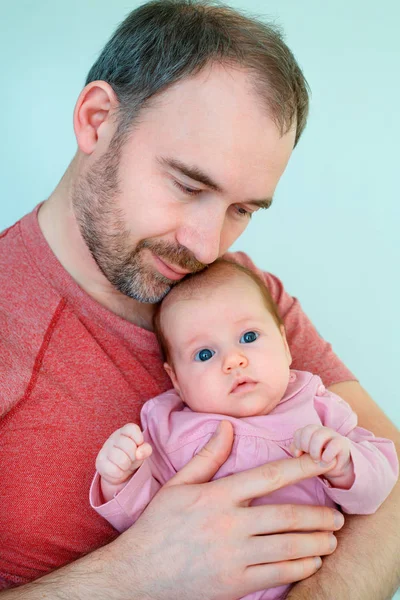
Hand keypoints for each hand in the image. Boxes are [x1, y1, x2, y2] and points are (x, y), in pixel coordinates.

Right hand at [96, 423, 151, 492]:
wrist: (119, 471)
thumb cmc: (132, 456)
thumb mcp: (142, 451)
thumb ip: (146, 449)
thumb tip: (139, 454)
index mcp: (124, 431)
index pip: (132, 429)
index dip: (139, 438)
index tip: (139, 445)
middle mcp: (113, 438)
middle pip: (129, 446)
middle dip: (134, 456)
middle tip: (131, 458)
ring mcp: (105, 449)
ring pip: (122, 459)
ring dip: (127, 465)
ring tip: (125, 464)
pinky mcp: (100, 462)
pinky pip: (115, 470)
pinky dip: (120, 473)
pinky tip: (118, 470)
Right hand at [108, 421, 344, 599]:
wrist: (137, 572)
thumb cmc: (159, 525)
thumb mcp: (179, 484)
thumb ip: (207, 456)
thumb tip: (227, 427)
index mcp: (217, 496)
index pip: (268, 476)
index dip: (301, 467)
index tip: (323, 463)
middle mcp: (229, 525)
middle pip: (287, 516)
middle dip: (319, 516)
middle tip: (338, 516)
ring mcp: (233, 557)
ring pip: (288, 547)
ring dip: (316, 542)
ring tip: (331, 539)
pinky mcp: (234, 584)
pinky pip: (277, 575)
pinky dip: (301, 568)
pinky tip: (312, 562)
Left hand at [290, 425, 354, 486]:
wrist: (336, 466)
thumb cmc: (318, 459)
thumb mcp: (305, 456)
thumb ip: (297, 451)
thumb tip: (297, 453)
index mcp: (310, 431)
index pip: (299, 432)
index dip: (297, 445)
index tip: (300, 455)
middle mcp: (321, 430)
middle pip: (308, 430)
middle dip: (305, 446)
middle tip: (309, 457)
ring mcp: (332, 435)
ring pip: (319, 435)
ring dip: (315, 450)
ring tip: (316, 460)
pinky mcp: (342, 443)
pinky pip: (334, 444)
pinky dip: (327, 455)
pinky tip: (325, 461)